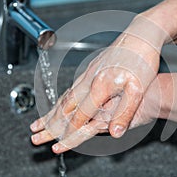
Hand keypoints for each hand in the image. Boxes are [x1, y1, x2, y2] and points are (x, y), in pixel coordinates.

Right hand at [30, 15, 167, 152]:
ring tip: (41, 119)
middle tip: (35, 131)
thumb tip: (115, 133)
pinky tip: (62, 100)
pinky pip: (72, 86)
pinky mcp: (92, 67)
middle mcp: (90, 79)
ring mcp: (89, 71)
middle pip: (65, 105)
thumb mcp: (138, 89)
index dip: (69, 130)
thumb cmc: (142, 60)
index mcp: (100, 86)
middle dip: (50, 121)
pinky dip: (63, 98)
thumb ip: (125, 113)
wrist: (141, 34)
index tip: (59, 142)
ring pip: (66, 95)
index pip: (80, 114)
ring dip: (53, 110)